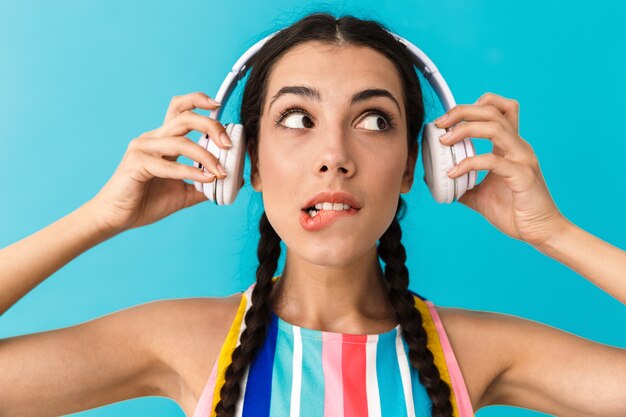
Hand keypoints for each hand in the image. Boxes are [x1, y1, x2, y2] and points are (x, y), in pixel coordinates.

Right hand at [89, 92, 233, 232]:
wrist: (117, 218)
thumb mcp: (183, 193)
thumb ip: (204, 184)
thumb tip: (230, 182)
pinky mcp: (136, 164)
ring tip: (221, 172)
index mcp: (163, 139)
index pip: (180, 109)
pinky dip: (190, 171)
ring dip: (205, 156)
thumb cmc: (146, 202)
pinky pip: (169, 165)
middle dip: (211, 126)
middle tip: (228, 144)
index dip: (198, 101)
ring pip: (180, 141)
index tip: (218, 106)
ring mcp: (142, 148)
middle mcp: (153, 138)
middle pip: (185, 118)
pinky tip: (206, 179)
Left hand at [435, 92, 568, 246]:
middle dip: (463, 111)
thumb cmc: (514, 212)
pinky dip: (470, 163)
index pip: (498, 110)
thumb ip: (462, 184)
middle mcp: (518, 147)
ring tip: (444, 141)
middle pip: (493, 111)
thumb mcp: (480, 195)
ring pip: (495, 128)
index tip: (447, 120)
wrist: (540, 232)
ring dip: (465, 129)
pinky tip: (453, 173)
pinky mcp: (523, 176)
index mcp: (510, 146)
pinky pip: (494, 161)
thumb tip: (438, 180)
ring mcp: (522, 159)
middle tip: (440, 123)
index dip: (472, 107)